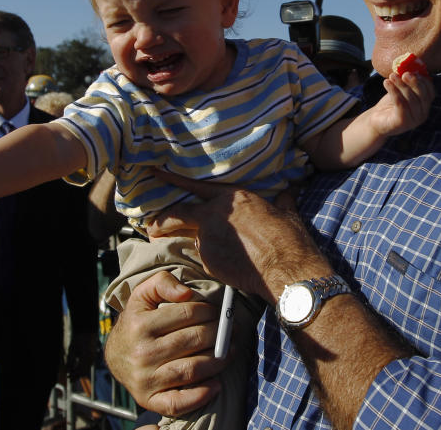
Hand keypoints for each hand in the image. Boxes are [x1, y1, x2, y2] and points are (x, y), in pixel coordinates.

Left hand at [66, 331, 102, 377]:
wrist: (87, 331)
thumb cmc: (78, 339)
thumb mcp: (72, 349)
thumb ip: (70, 360)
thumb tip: (68, 370)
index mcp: (86, 357)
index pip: (79, 370)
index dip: (73, 375)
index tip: (68, 377)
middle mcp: (91, 358)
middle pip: (84, 371)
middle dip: (77, 376)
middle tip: (70, 378)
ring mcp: (93, 357)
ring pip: (87, 369)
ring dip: (80, 372)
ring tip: (73, 374)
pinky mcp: (94, 356)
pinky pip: (89, 365)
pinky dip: (83, 368)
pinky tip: (78, 368)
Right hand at [104, 271, 224, 416]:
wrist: (116, 356)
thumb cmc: (137, 322)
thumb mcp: (143, 295)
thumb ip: (163, 282)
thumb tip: (186, 293)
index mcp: (141, 325)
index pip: (187, 314)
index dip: (209, 311)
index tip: (219, 313)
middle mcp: (142, 353)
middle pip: (193, 340)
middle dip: (219, 334)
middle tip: (232, 331)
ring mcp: (146, 379)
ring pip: (192, 369)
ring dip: (218, 360)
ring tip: (231, 352)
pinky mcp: (149, 400)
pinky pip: (178, 402)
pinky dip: (201, 395)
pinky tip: (216, 385)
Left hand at [148, 174, 330, 299]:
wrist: (285, 267)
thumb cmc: (288, 238)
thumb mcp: (286, 213)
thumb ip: (281, 201)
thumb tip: (288, 194)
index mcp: (232, 197)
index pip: (194, 186)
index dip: (173, 180)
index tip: (154, 173)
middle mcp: (215, 214)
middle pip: (178, 214)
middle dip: (162, 221)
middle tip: (151, 228)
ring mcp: (208, 238)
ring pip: (192, 238)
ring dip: (188, 243)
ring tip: (181, 251)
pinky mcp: (208, 260)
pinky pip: (204, 258)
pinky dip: (210, 260)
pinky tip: (222, 266)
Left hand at [367, 71, 433, 136]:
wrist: (376, 121)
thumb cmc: (390, 104)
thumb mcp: (400, 91)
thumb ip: (407, 81)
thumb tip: (407, 64)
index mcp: (425, 106)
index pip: (430, 92)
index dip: (424, 81)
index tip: (413, 70)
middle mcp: (422, 115)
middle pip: (423, 96)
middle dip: (414, 82)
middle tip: (404, 73)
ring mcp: (414, 121)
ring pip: (411, 100)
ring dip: (401, 85)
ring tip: (392, 76)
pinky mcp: (403, 123)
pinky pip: (400, 105)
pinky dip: (394, 92)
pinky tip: (386, 83)